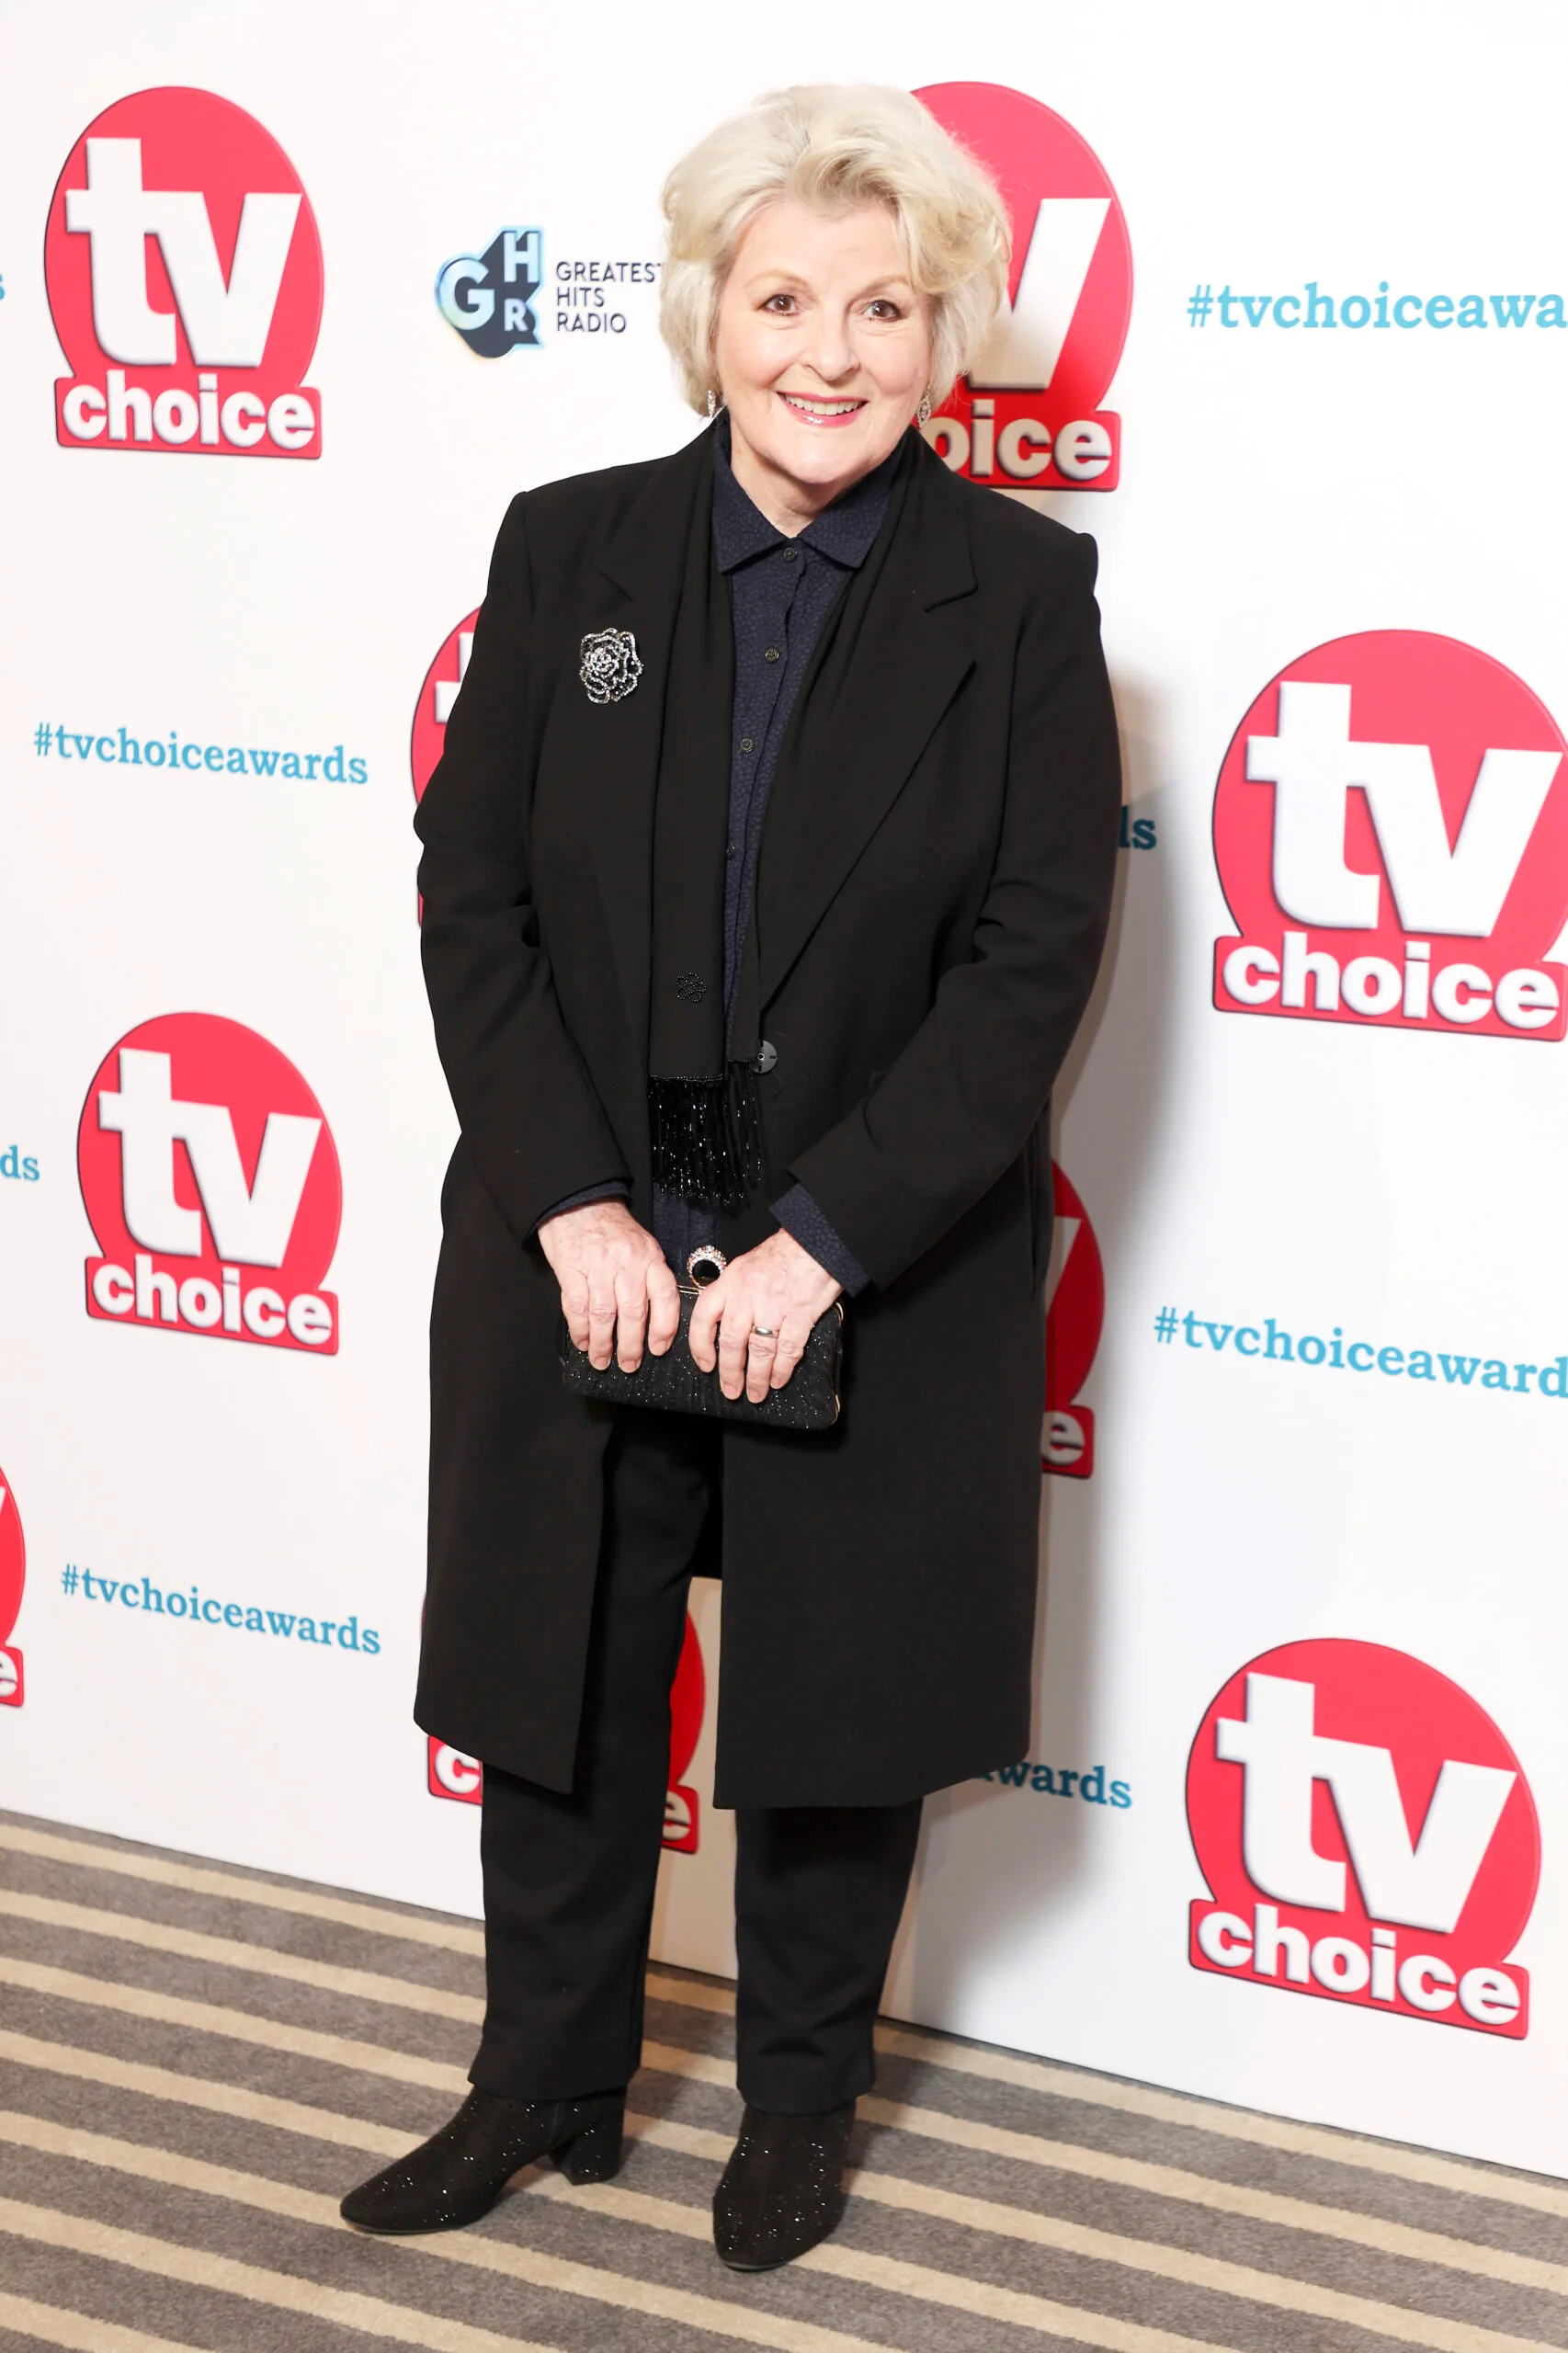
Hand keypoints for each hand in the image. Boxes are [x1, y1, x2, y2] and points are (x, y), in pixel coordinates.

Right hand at [539, 1200, 680, 1372]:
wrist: (578, 1202)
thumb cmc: (611, 1229)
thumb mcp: (641, 1245)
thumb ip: (648, 1276)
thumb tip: (655, 1320)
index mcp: (649, 1257)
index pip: (665, 1296)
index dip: (664, 1328)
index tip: (658, 1349)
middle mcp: (626, 1262)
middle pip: (633, 1313)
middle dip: (631, 1346)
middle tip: (629, 1365)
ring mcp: (598, 1266)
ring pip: (604, 1315)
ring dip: (602, 1344)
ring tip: (602, 1360)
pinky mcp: (571, 1269)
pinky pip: (577, 1307)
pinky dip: (579, 1330)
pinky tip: (582, 1341)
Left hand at [687, 1229, 842, 1403]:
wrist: (817, 1241)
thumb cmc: (783, 1254)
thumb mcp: (747, 1265)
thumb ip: (734, 1293)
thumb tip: (723, 1325)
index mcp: (731, 1281)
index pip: (704, 1316)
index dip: (700, 1345)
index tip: (705, 1365)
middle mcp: (748, 1294)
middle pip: (731, 1341)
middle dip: (730, 1372)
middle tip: (731, 1391)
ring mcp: (774, 1305)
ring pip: (759, 1350)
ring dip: (757, 1377)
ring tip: (756, 1393)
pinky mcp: (800, 1312)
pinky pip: (788, 1348)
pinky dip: (782, 1368)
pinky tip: (779, 1380)